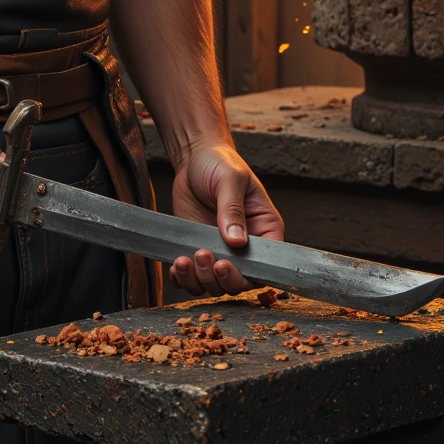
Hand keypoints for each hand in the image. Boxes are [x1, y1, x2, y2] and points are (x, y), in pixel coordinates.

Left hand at [169, 140, 283, 296]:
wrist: (194, 158)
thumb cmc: (221, 163)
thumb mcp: (231, 180)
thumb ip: (232, 209)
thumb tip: (236, 240)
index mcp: (265, 230)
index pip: (266, 265)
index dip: (248, 274)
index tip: (226, 264)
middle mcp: (245, 247)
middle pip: (240, 282)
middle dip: (220, 278)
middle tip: (204, 255)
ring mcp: (221, 251)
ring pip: (215, 285)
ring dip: (200, 280)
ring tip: (185, 259)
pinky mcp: (198, 250)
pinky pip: (193, 278)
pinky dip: (183, 279)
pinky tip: (177, 266)